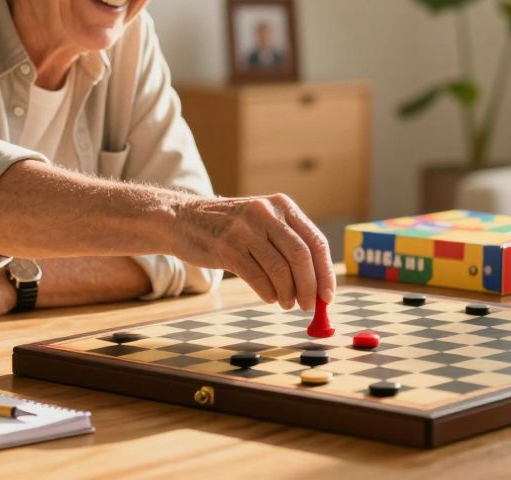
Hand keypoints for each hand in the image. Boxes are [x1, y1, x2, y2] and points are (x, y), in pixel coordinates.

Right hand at [171, 193, 335, 310]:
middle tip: (309, 306)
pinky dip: (267, 293)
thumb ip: (287, 244)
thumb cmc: (229, 227)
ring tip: (287, 303)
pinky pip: (257, 277)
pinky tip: (269, 298)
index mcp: (282, 206)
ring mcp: (245, 230)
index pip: (316, 241)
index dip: (325, 272)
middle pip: (301, 256)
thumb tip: (317, 283)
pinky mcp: (227, 248)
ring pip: (280, 269)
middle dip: (310, 286)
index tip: (328, 295)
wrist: (182, 219)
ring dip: (288, 293)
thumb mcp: (261, 221)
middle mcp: (266, 213)